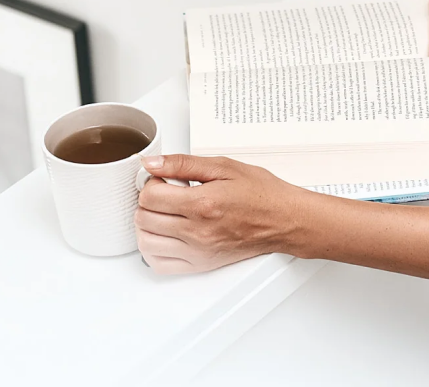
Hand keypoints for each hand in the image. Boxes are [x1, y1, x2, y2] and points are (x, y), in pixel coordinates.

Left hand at [135, 153, 303, 274]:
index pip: (149, 197)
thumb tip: (151, 163)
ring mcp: (197, 252)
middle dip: (147, 201)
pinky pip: (159, 264)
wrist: (284, 219)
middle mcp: (197, 232)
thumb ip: (183, 163)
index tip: (163, 178)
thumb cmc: (260, 193)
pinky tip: (165, 234)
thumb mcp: (223, 166)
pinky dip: (154, 249)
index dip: (151, 182)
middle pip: (144, 219)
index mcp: (202, 204)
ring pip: (146, 243)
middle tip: (164, 191)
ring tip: (164, 212)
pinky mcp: (200, 265)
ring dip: (147, 224)